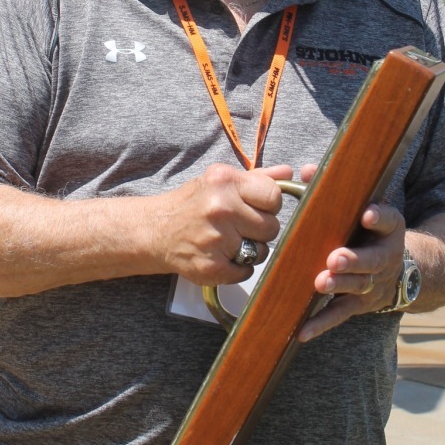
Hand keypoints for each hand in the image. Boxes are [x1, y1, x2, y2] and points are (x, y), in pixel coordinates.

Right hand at [154, 163, 283, 285]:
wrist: (156, 230)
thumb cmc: (193, 203)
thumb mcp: (220, 181)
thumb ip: (257, 177)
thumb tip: (288, 172)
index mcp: (224, 182)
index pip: (274, 196)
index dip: (270, 205)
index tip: (257, 208)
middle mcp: (220, 208)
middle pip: (271, 227)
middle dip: (261, 229)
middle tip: (241, 226)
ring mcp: (215, 239)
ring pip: (261, 252)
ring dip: (250, 250)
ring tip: (229, 241)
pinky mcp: (211, 266)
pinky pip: (246, 272)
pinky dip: (238, 268)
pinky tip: (222, 256)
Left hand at [294, 165, 406, 340]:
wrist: (396, 270)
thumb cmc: (365, 231)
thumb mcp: (362, 208)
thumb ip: (335, 191)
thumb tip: (307, 172)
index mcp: (389, 230)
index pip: (389, 220)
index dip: (380, 217)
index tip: (367, 213)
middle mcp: (385, 258)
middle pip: (373, 261)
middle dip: (354, 260)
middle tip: (335, 259)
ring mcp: (373, 284)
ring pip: (357, 288)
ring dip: (339, 286)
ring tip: (320, 283)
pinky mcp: (358, 305)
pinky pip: (339, 315)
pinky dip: (321, 324)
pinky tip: (302, 332)